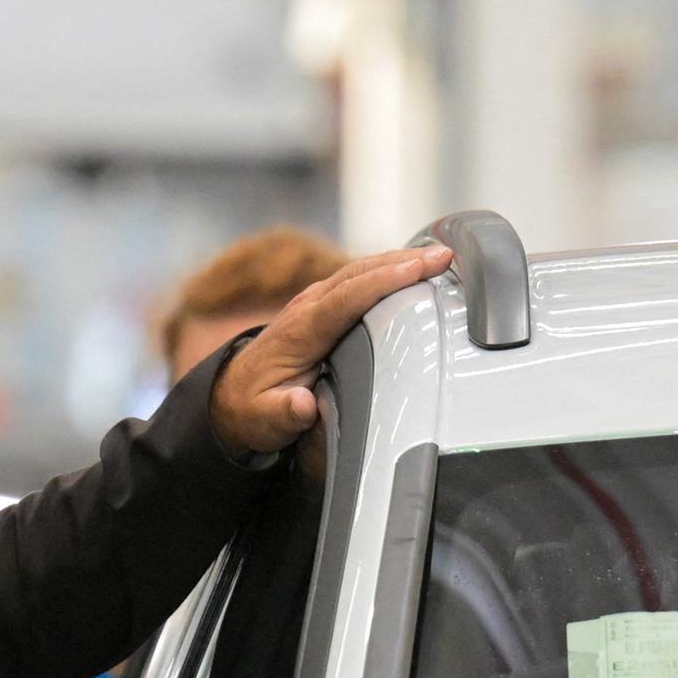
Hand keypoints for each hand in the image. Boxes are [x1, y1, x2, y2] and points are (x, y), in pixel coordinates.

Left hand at [207, 242, 456, 455]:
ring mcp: (314, 303)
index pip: (345, 298)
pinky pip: (358, 280)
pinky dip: (387, 269)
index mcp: (299, 332)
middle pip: (358, 275)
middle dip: (402, 262)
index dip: (382, 282)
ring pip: (360, 271)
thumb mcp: (264, 421)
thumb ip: (284, 413)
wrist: (231, 396)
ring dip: (399, 261)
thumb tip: (304, 405)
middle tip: (445, 256)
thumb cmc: (253, 409)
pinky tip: (414, 268)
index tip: (417, 270)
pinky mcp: (322, 306)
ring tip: (441, 256)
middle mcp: (307, 308)